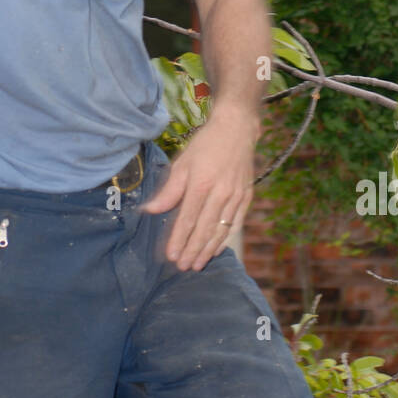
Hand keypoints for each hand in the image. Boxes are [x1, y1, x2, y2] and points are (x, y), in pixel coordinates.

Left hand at [139, 109, 258, 271]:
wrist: (237, 129)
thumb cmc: (205, 145)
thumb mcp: (183, 163)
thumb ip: (169, 190)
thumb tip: (150, 210)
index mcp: (201, 184)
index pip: (188, 219)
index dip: (179, 240)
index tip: (171, 256)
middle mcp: (220, 193)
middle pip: (205, 229)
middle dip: (193, 250)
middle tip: (183, 267)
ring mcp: (236, 196)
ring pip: (221, 230)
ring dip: (208, 250)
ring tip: (198, 264)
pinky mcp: (246, 197)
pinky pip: (236, 223)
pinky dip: (225, 239)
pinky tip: (216, 249)